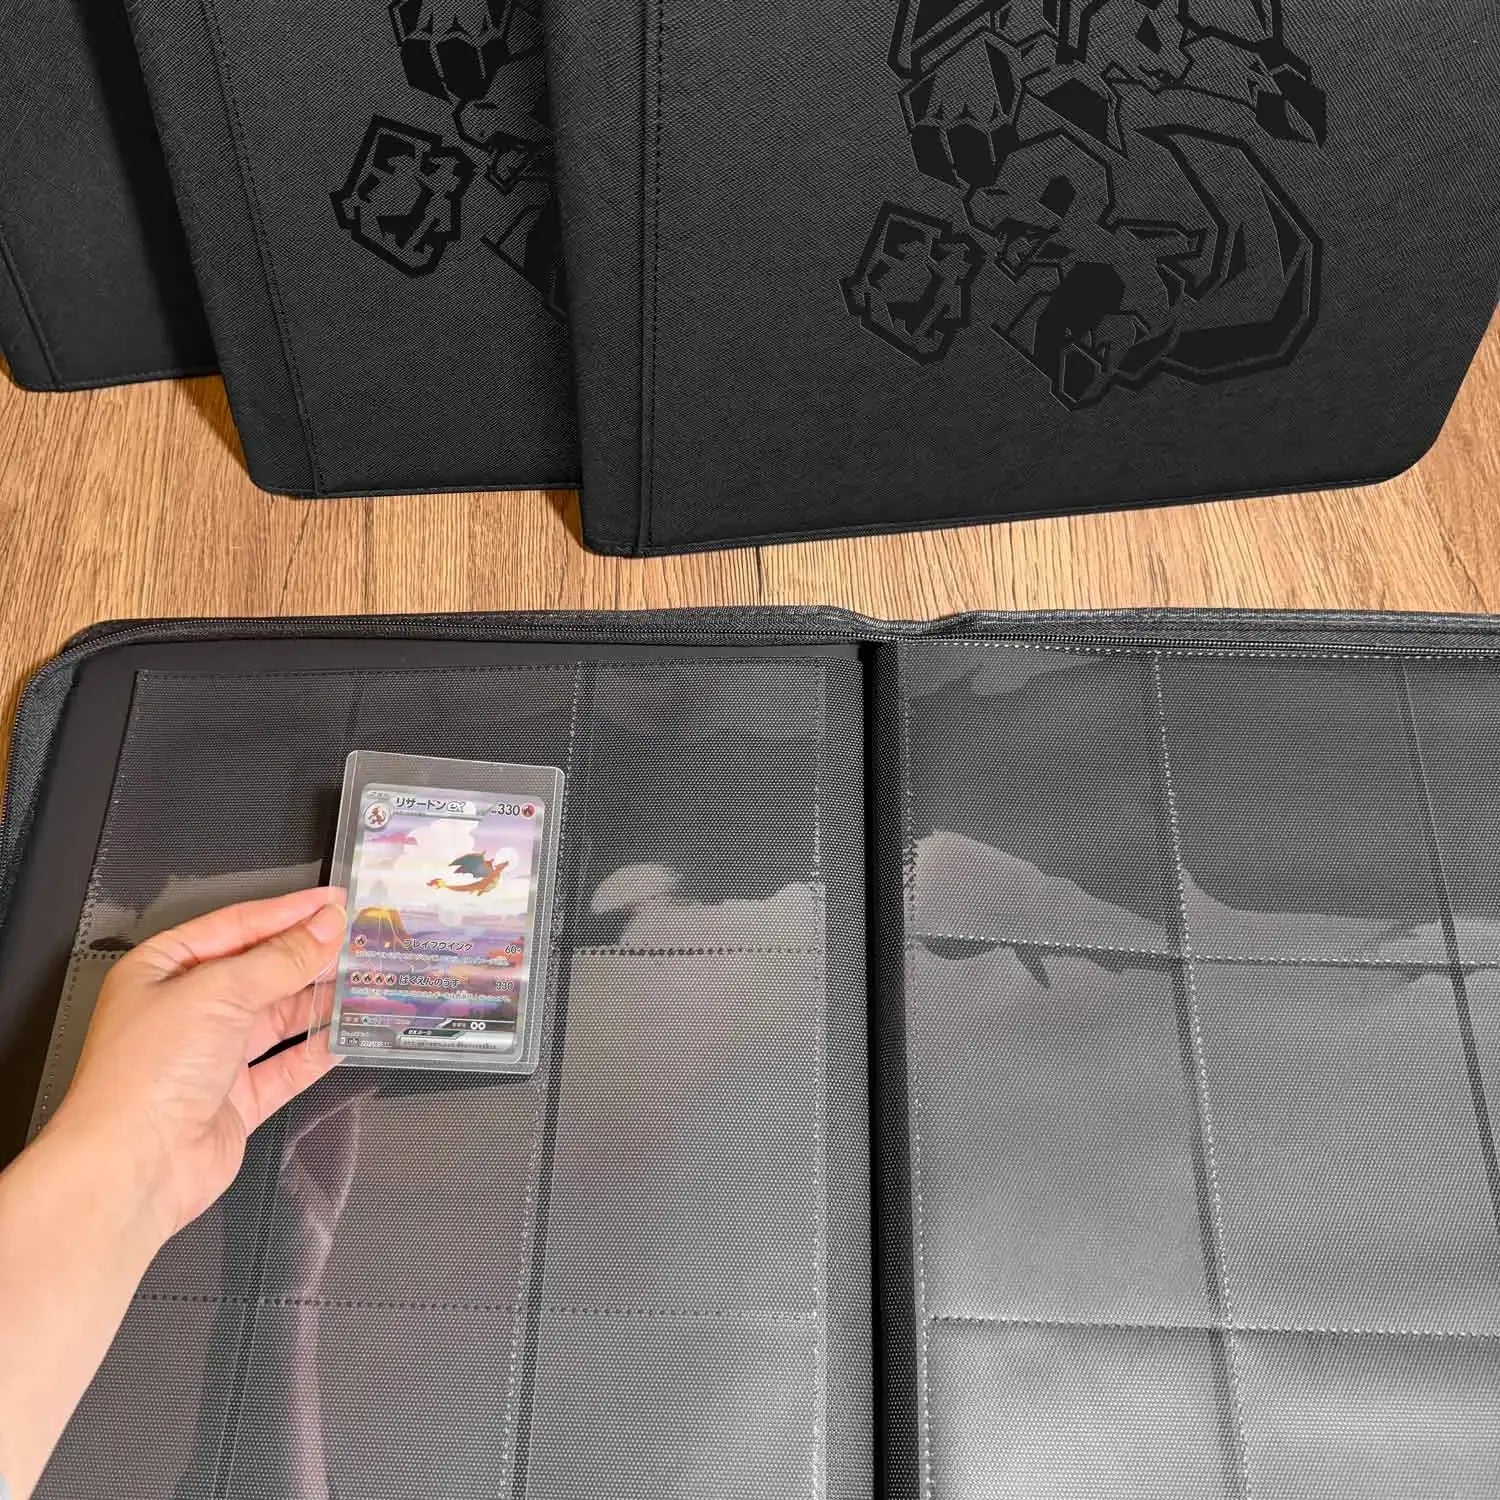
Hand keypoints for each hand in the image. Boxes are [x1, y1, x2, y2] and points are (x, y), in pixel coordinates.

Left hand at [47, 888, 347, 1245]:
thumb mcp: (217, 992)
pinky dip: (319, 1050)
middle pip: (261, 971)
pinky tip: (347, 1033)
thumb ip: (280, 959)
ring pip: (278, 1018)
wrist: (134, 1167)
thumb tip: (324, 927)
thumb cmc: (143, 1076)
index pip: (237, 927)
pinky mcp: (235, 1099)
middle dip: (310, 956)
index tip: (334, 903)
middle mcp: (185, 1011)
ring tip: (362, 981)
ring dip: (320, 1001)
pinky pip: (287, 1065)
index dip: (289, 912)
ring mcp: (212, 1056)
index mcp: (163, 970)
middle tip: (358, 940)